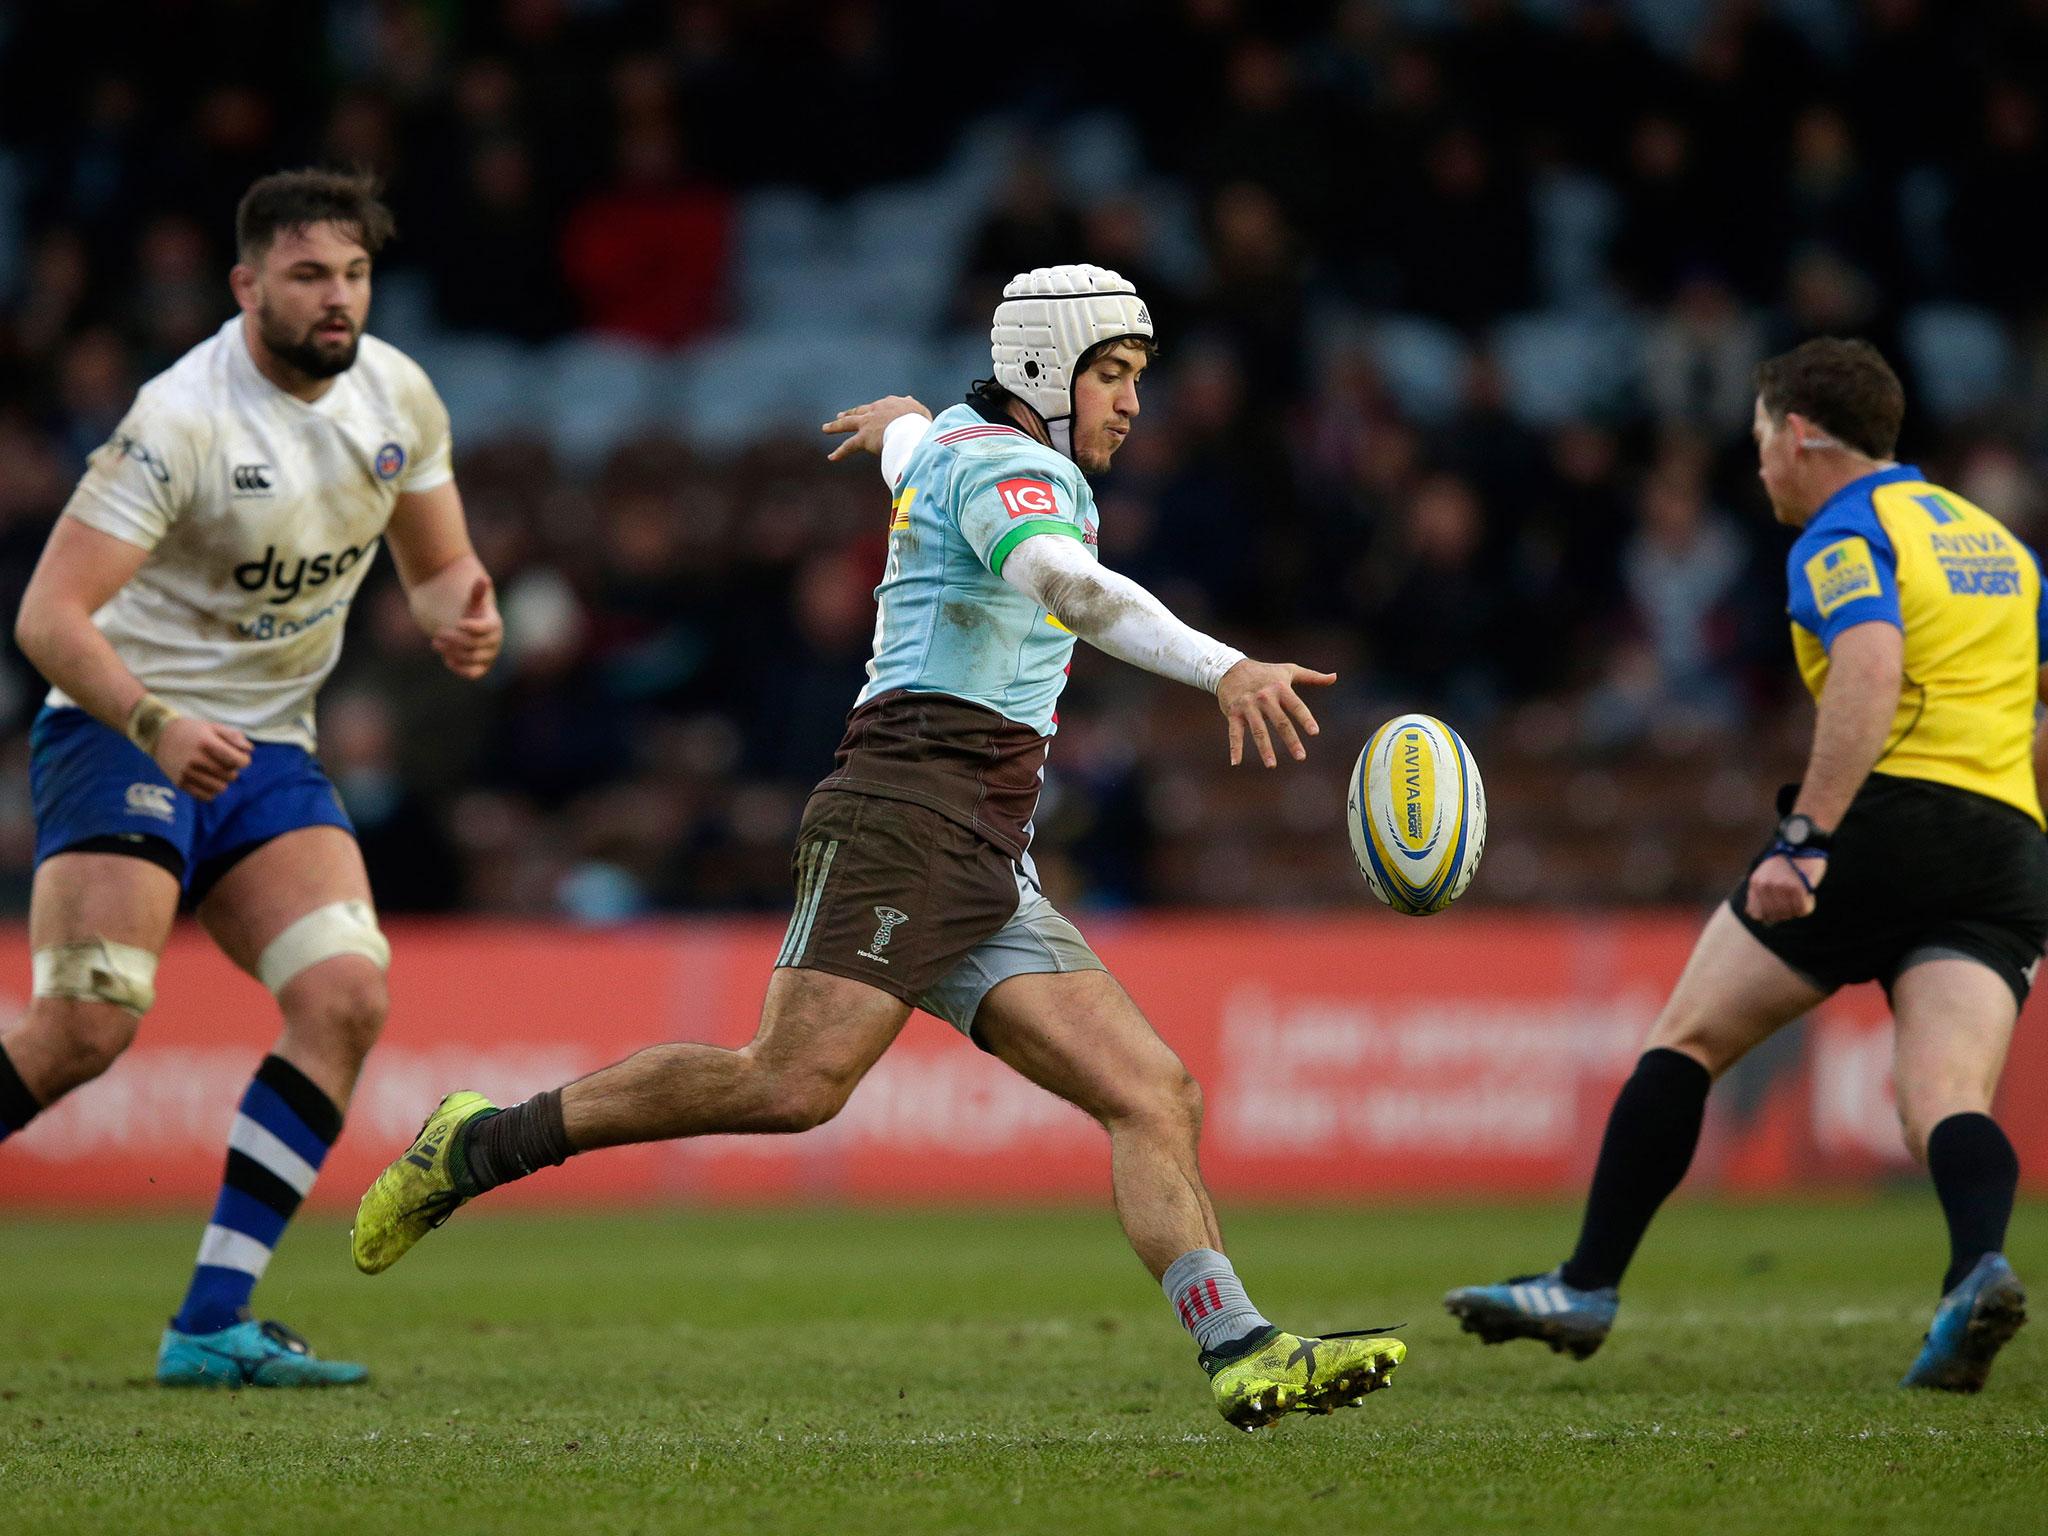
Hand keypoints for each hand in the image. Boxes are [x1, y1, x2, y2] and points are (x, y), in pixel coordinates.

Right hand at [153, 716, 251, 800]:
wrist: (159, 735)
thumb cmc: (191, 730)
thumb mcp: (213, 727)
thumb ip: (234, 737)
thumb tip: (250, 751)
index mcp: (208, 744)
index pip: (240, 762)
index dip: (244, 760)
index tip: (238, 756)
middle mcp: (197, 760)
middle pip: (231, 776)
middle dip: (231, 769)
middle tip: (221, 761)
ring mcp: (187, 773)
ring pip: (220, 788)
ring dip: (222, 781)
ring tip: (214, 771)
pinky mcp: (180, 783)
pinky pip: (206, 796)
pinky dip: (211, 791)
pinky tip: (207, 780)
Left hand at [432, 577, 500, 679]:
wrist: (471, 632)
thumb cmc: (471, 614)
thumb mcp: (472, 603)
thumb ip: (477, 593)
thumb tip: (483, 579)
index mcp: (494, 625)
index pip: (487, 628)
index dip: (473, 627)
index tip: (457, 623)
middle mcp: (494, 643)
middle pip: (474, 643)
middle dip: (454, 639)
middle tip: (438, 632)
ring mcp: (488, 657)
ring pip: (471, 658)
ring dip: (452, 651)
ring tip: (435, 642)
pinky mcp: (481, 668)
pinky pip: (473, 673)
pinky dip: (459, 667)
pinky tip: (446, 658)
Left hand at [822, 396, 929, 461]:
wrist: (911, 426)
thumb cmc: (920, 422)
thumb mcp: (920, 411)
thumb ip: (913, 406)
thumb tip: (909, 400)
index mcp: (891, 404)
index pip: (881, 406)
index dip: (879, 410)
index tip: (877, 412)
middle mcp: (876, 410)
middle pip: (860, 410)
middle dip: (851, 413)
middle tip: (841, 415)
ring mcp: (867, 423)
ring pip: (847, 423)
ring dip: (835, 426)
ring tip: (825, 428)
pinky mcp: (864, 438)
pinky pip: (849, 446)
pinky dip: (840, 452)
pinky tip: (831, 457)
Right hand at [1217, 659, 1336, 766]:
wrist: (1230, 668)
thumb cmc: (1265, 672)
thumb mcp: (1289, 671)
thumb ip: (1312, 677)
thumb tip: (1335, 677)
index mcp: (1280, 688)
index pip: (1296, 706)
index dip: (1305, 719)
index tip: (1315, 732)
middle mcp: (1264, 698)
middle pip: (1280, 722)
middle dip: (1290, 740)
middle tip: (1301, 757)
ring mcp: (1248, 706)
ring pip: (1258, 730)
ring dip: (1265, 748)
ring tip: (1272, 765)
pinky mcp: (1233, 713)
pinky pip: (1234, 733)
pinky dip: (1235, 748)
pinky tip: (1236, 762)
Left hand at [1745, 852, 1826, 924]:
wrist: (1803, 844)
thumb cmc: (1786, 862)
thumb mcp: (1765, 874)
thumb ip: (1758, 893)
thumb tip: (1750, 915)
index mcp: (1755, 883)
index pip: (1756, 914)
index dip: (1769, 915)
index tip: (1779, 909)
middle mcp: (1765, 886)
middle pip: (1775, 916)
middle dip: (1786, 913)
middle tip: (1795, 901)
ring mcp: (1780, 887)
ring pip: (1790, 913)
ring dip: (1798, 908)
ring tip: (1802, 896)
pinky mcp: (1797, 888)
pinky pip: (1802, 909)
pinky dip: (1808, 905)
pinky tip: (1809, 896)